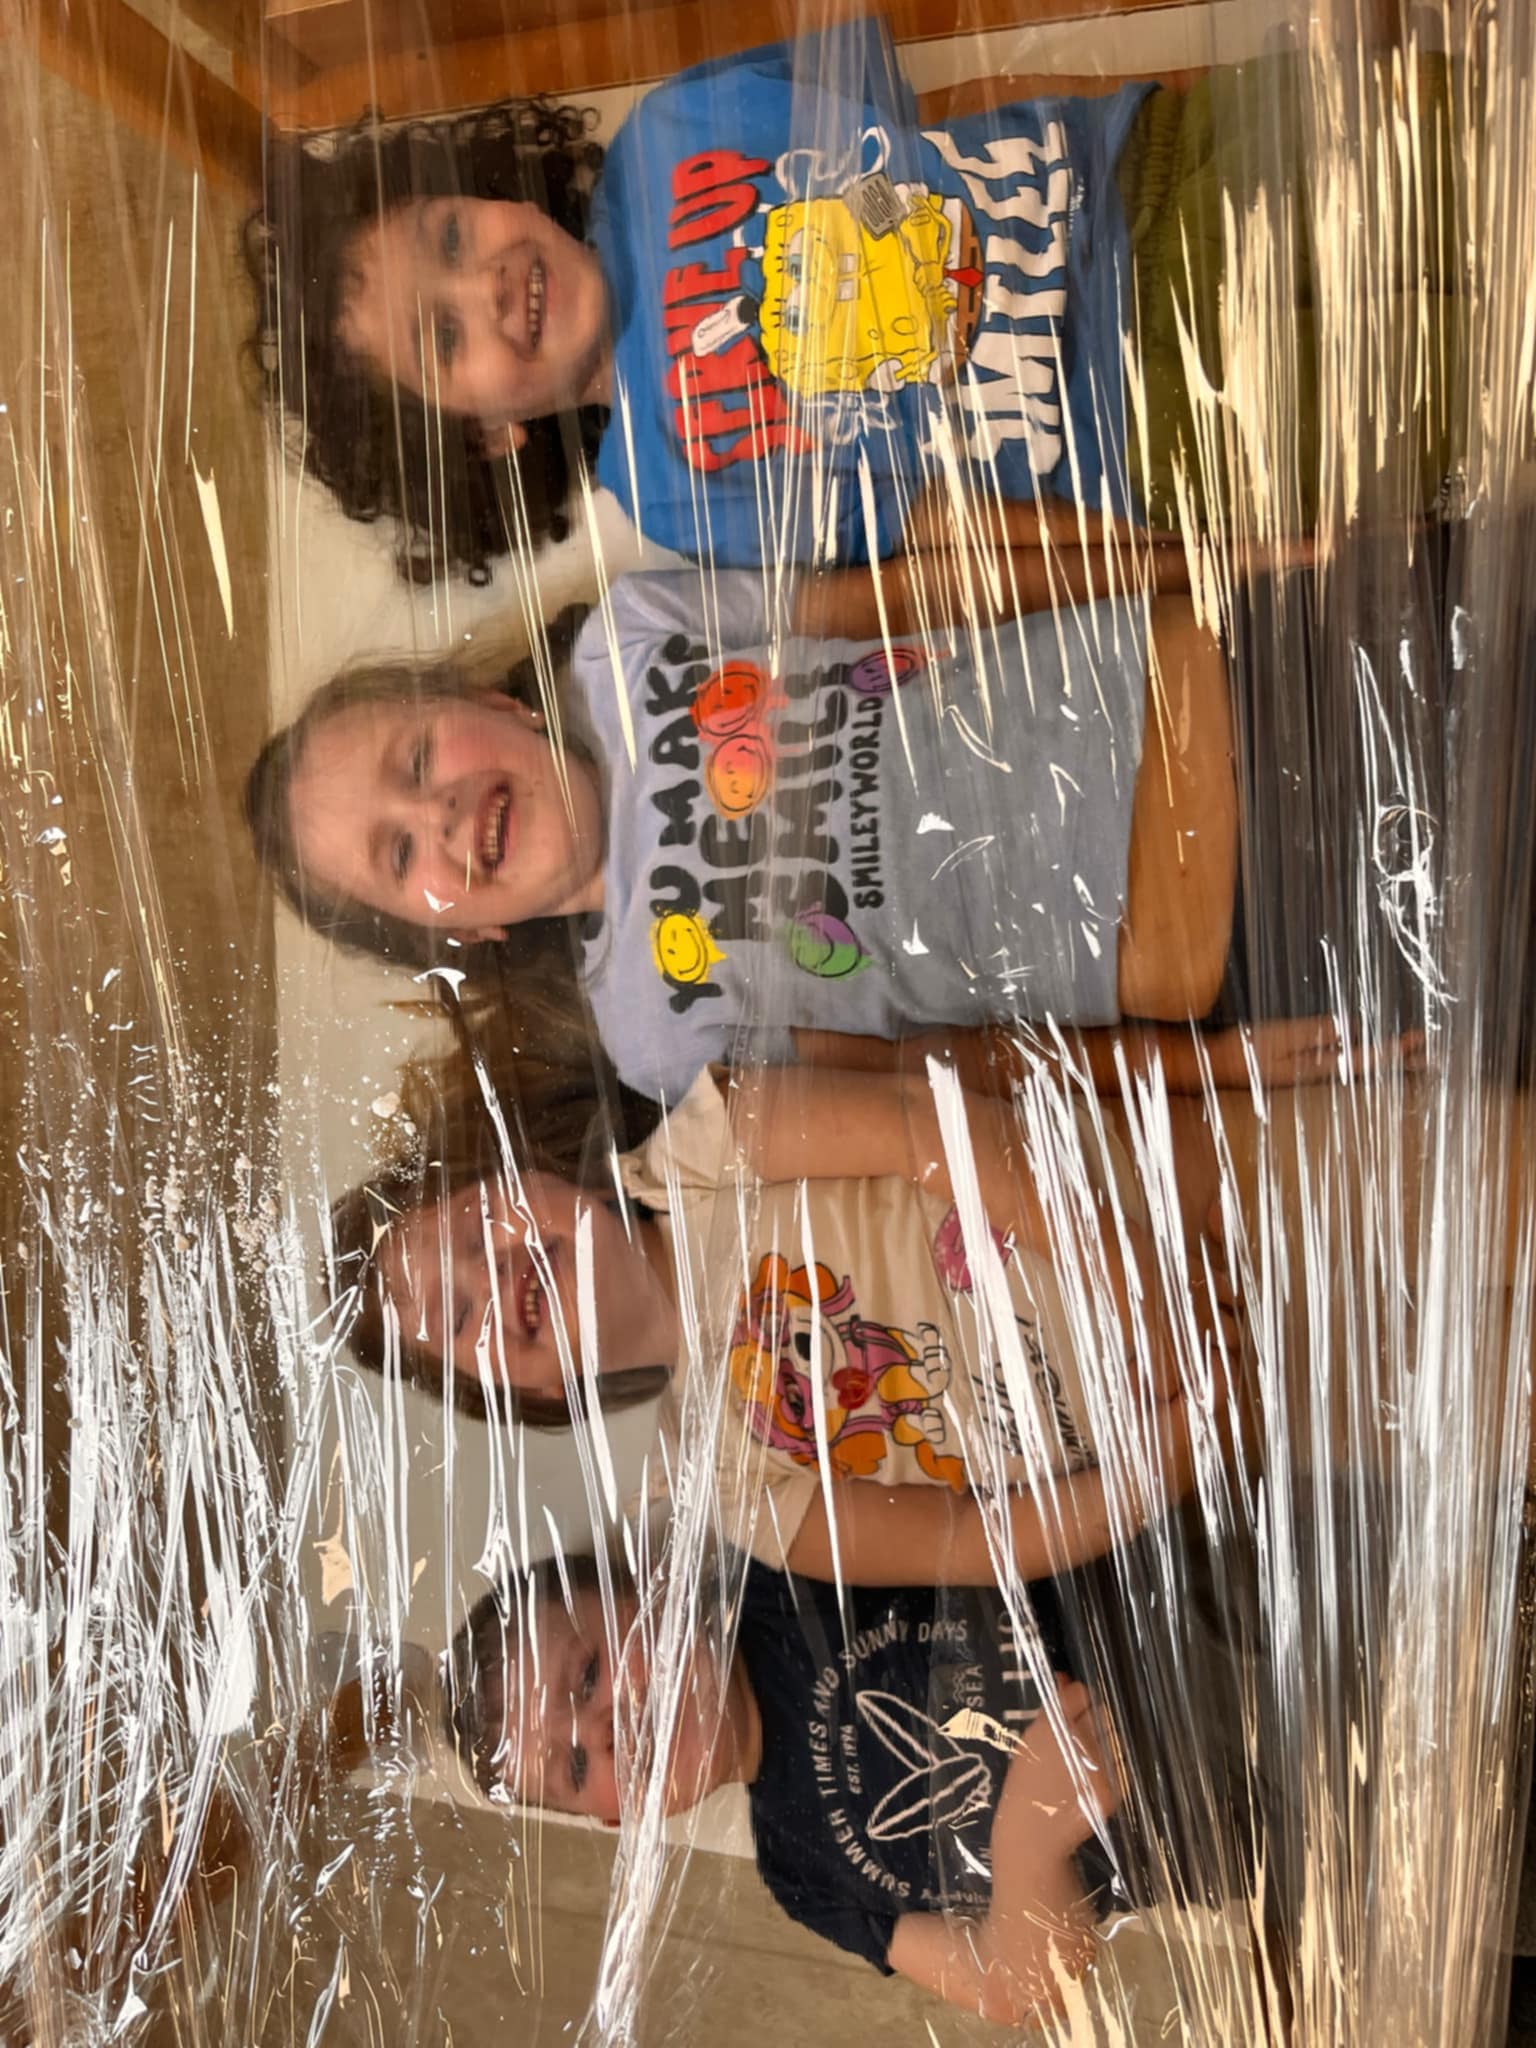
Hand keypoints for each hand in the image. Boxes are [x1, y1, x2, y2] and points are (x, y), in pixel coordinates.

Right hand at [996, 1679, 1119, 1861]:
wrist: (1032, 1836)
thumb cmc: (1025, 1786)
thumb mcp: (1029, 1742)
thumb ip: (1050, 1709)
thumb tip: (1064, 1677)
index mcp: (1053, 1729)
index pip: (1082, 1694)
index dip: (1079, 1698)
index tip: (1076, 1707)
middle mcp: (1078, 1744)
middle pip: (1102, 1714)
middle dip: (1095, 1720)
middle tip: (1083, 1737)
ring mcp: (1098, 1768)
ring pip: (1114, 1738)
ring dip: (1105, 1743)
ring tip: (1088, 1761)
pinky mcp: (1112, 1790)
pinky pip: (1120, 1765)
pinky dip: (1112, 1768)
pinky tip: (1094, 1779)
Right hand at [1195, 1018, 1426, 1090]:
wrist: (1213, 1065)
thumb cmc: (1243, 1051)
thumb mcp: (1278, 1038)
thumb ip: (1314, 1033)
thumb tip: (1352, 1027)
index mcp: (1320, 1067)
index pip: (1368, 1059)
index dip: (1395, 1050)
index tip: (1420, 1039)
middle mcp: (1322, 1072)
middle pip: (1372, 1068)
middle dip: (1403, 1061)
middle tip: (1436, 1055)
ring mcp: (1313, 1070)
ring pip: (1362, 1066)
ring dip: (1389, 1061)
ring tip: (1415, 1056)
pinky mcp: (1303, 1065)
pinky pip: (1346, 1063)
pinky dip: (1367, 1057)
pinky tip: (1370, 1052)